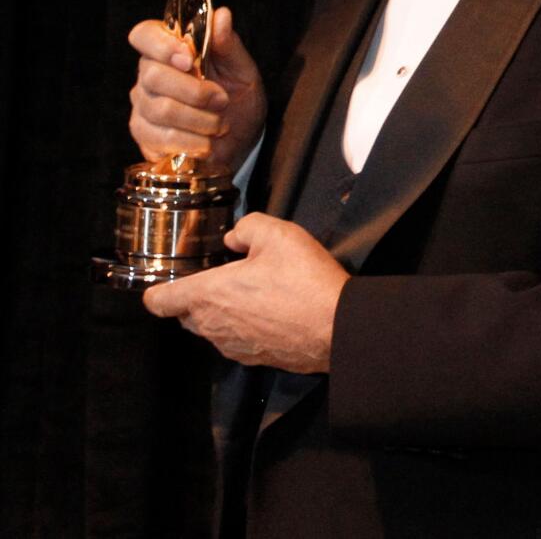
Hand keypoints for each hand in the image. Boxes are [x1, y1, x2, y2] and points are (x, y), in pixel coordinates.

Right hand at [127, 5, 266, 174]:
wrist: (239, 139)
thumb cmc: (239, 98)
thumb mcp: (242, 70)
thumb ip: (228, 45)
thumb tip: (221, 14)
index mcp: (170, 50)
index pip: (144, 34)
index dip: (162, 45)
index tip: (189, 59)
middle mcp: (149, 75)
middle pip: (153, 76)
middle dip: (195, 92)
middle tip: (222, 100)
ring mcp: (142, 106)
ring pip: (158, 110)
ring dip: (199, 120)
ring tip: (219, 125)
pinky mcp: (143, 135)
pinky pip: (158, 138)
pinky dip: (190, 142)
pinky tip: (206, 143)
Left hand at [143, 213, 347, 372]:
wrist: (336, 328)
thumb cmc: (304, 281)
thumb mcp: (279, 234)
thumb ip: (247, 227)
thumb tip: (234, 238)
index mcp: (207, 294)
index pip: (158, 301)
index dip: (157, 289)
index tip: (171, 279)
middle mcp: (212, 326)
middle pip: (184, 314)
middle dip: (195, 297)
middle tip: (225, 277)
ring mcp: (231, 346)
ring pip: (211, 328)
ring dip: (223, 312)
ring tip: (254, 293)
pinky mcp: (253, 359)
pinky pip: (235, 340)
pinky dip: (245, 327)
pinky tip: (272, 312)